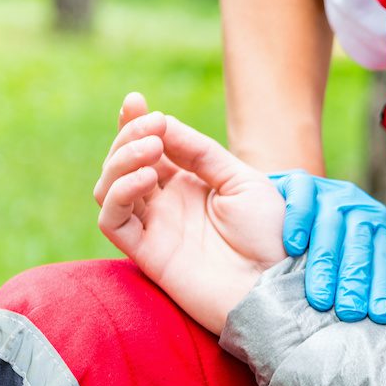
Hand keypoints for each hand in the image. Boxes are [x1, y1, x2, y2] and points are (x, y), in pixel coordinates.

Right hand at [94, 93, 285, 334]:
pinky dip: (120, 194)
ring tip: (151, 150)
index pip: (148, 147)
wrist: (277, 284)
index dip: (135, 122)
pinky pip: (112, 221)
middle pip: (123, 162)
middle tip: (151, 128)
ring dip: (120, 161)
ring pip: (108, 188)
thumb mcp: (243, 181)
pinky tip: (147, 177)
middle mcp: (166, 205)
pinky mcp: (147, 255)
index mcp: (188, 184)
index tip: (136, 100)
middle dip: (128, 136)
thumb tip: (162, 124)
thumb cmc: (270, 237)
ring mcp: (154, 229)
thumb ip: (202, 153)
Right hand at [273, 172, 385, 323]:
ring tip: (320, 298)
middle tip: (349, 313)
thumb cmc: (315, 242)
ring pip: (331, 227)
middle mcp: (356, 206)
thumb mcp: (341, 257)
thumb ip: (356, 280)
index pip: (382, 260)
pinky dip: (298, 222)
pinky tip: (292, 247)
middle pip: (358, 246)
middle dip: (355, 283)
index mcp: (374, 225)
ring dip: (325, 265)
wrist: (284, 199)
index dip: (381, 289)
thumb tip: (369, 323)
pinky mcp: (300, 181)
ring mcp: (328, 191)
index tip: (380, 317)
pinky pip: (303, 198)